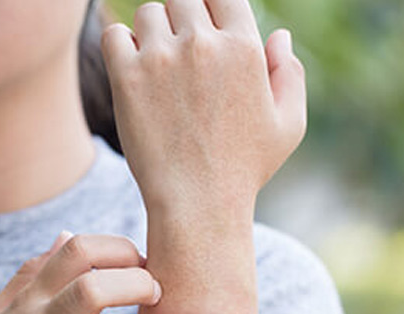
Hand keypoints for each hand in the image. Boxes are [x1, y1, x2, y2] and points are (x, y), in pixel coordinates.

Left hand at [100, 0, 306, 216]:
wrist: (198, 204)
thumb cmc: (244, 170)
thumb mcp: (288, 125)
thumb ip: (290, 74)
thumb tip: (279, 35)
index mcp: (245, 47)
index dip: (211, 9)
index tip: (203, 32)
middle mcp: (204, 44)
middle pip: (183, 0)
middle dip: (181, 22)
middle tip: (177, 56)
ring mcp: (163, 58)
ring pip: (149, 12)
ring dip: (151, 33)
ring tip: (155, 68)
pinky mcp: (128, 77)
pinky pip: (113, 34)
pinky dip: (119, 45)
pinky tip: (130, 70)